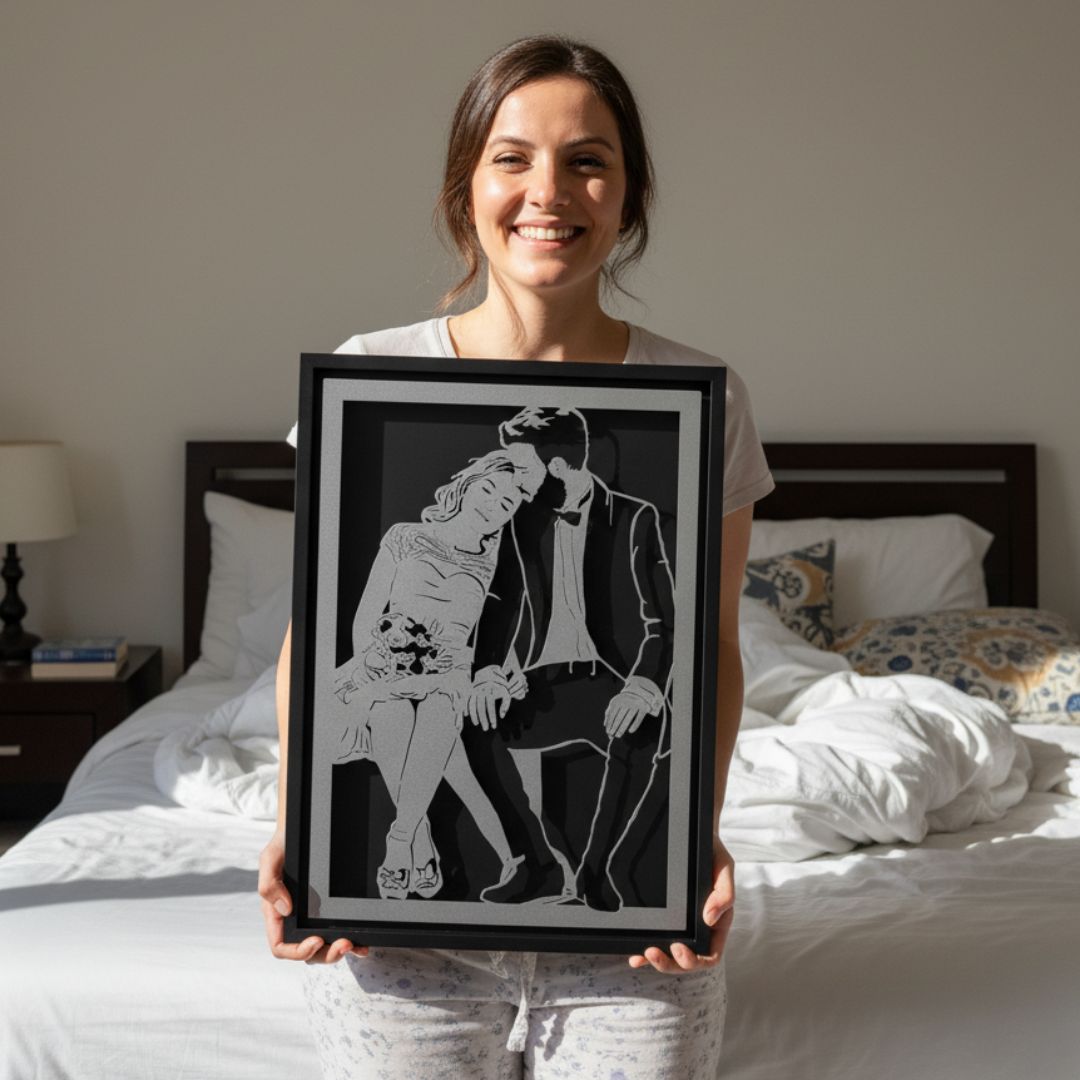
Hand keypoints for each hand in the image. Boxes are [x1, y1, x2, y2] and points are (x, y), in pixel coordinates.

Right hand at [258, 829, 363, 963]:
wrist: (305, 828)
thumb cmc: (284, 844)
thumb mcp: (270, 858)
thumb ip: (269, 883)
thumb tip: (285, 909)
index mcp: (277, 913)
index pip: (281, 946)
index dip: (298, 951)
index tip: (316, 940)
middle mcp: (295, 919)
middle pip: (307, 952)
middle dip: (325, 954)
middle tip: (343, 944)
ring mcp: (312, 916)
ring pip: (324, 947)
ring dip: (339, 951)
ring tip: (353, 944)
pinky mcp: (329, 910)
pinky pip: (338, 932)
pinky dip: (352, 943)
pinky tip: (362, 944)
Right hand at [465, 666, 513, 730]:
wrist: (491, 674)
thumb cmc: (500, 687)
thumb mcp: (506, 693)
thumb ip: (505, 704)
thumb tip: (502, 716)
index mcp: (491, 690)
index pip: (491, 706)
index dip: (492, 717)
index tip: (493, 726)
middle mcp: (482, 690)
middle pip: (481, 707)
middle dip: (483, 719)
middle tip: (485, 729)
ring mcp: (475, 690)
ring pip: (473, 705)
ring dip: (474, 715)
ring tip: (477, 724)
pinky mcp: (470, 690)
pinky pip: (467, 701)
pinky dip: (467, 708)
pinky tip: (468, 716)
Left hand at [604, 691, 650, 738]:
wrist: (639, 691)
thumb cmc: (623, 700)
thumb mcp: (615, 703)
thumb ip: (609, 712)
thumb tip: (605, 725)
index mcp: (618, 701)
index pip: (612, 714)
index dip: (610, 724)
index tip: (608, 732)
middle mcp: (626, 702)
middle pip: (619, 717)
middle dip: (615, 727)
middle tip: (612, 735)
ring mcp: (635, 704)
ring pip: (628, 719)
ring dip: (622, 728)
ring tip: (618, 735)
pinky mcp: (644, 708)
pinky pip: (638, 718)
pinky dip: (634, 725)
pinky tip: (630, 731)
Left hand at [628, 839, 733, 973]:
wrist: (693, 835)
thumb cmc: (713, 853)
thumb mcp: (724, 868)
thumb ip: (724, 893)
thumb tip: (710, 918)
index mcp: (717, 923)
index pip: (710, 955)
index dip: (695, 960)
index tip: (679, 949)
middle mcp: (698, 929)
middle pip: (686, 961)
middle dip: (670, 963)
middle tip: (653, 953)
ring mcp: (681, 925)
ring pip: (670, 955)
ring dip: (656, 960)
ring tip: (643, 955)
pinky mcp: (664, 918)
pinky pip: (655, 939)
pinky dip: (644, 950)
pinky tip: (634, 955)